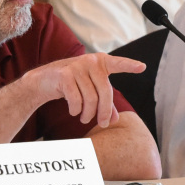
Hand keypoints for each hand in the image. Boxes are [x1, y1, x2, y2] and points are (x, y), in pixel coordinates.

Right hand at [23, 53, 143, 128]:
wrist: (42, 81)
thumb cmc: (69, 85)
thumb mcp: (89, 91)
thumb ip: (104, 103)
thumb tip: (115, 119)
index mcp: (100, 62)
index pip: (117, 63)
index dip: (129, 65)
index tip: (142, 67)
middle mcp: (89, 61)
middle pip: (105, 92)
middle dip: (104, 112)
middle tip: (103, 124)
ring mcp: (76, 66)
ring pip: (91, 98)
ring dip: (88, 114)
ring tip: (84, 118)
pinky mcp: (65, 74)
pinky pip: (76, 99)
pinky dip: (76, 110)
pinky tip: (73, 111)